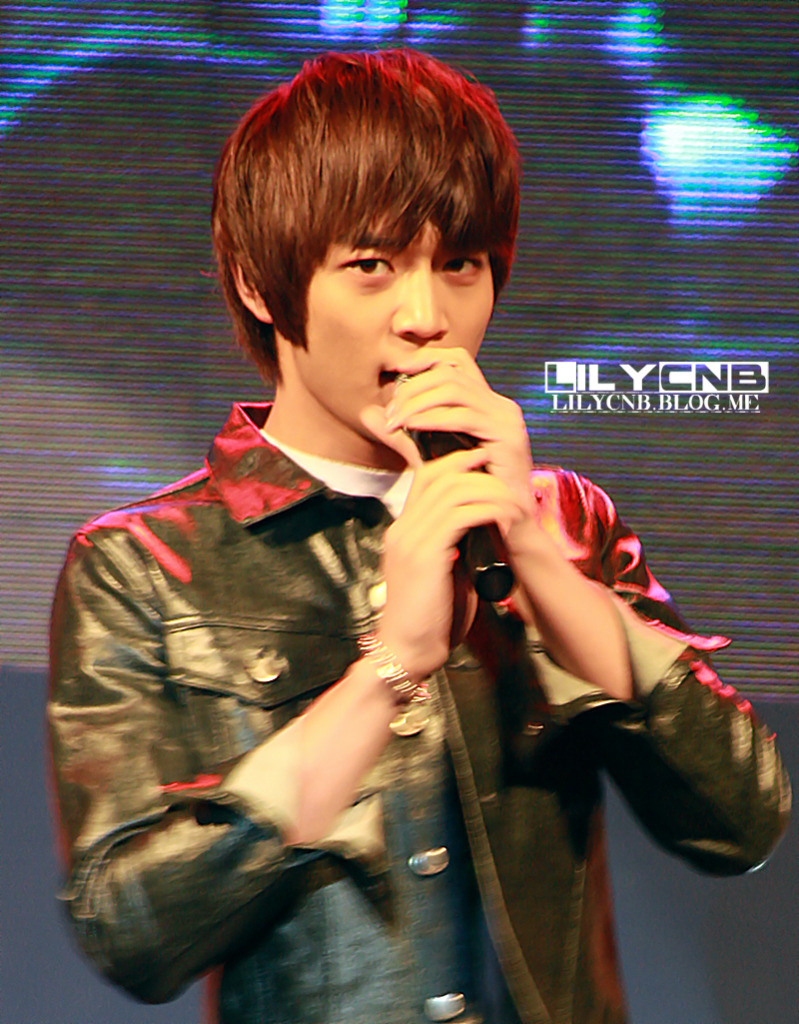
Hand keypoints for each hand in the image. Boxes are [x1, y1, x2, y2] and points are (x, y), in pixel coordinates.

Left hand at [363, 347, 536, 550]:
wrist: (505, 525)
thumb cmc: (470, 493)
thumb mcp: (430, 456)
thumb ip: (402, 435)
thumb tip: (367, 413)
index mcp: (486, 404)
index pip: (456, 360)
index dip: (425, 358)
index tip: (395, 373)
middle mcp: (500, 405)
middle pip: (450, 371)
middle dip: (413, 387)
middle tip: (390, 411)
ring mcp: (506, 418)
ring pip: (455, 388)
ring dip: (418, 401)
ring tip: (396, 420)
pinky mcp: (508, 436)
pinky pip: (464, 416)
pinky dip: (433, 417)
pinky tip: (412, 427)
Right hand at [367, 445, 524, 680]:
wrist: (407, 651)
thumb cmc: (429, 618)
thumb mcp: (441, 572)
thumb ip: (453, 545)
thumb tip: (480, 526)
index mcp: (403, 531)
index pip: (424, 478)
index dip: (455, 463)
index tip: (484, 464)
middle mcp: (402, 529)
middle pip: (436, 474)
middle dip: (473, 468)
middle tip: (503, 474)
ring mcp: (410, 540)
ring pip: (450, 490)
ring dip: (487, 489)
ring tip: (510, 498)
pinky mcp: (424, 556)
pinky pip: (458, 516)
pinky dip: (486, 511)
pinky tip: (503, 518)